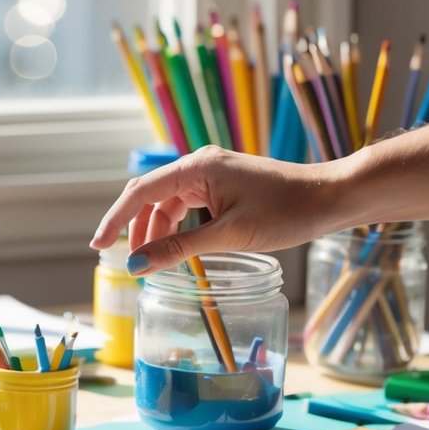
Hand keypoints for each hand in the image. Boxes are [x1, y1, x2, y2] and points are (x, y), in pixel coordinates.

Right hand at [91, 145, 336, 275]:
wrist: (331, 197)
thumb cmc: (287, 212)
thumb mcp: (229, 236)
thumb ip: (178, 250)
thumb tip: (136, 265)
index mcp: (197, 167)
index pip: (140, 192)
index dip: (115, 220)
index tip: (97, 246)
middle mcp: (200, 164)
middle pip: (150, 197)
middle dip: (134, 229)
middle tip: (127, 262)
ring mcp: (211, 173)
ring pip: (168, 203)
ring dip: (156, 232)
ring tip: (152, 263)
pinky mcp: (223, 185)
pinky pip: (187, 205)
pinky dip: (176, 228)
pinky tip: (177, 249)